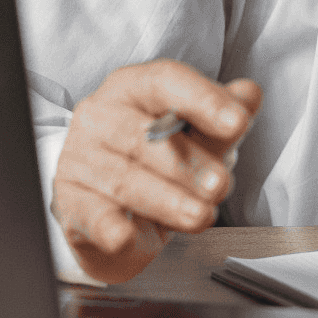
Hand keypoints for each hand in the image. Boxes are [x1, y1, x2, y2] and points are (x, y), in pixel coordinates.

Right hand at [51, 60, 261, 283]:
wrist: (110, 202)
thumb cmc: (154, 159)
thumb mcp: (196, 135)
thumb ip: (224, 116)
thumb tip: (249, 94)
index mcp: (132, 87)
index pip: (164, 81)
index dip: (203, 100)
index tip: (237, 123)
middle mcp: (100, 116)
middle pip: (144, 135)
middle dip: (189, 163)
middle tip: (220, 185)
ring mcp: (80, 158)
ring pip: (124, 178)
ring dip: (167, 200)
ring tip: (199, 216)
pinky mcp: (69, 201)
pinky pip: (91, 214)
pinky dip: (109, 227)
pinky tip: (127, 235)